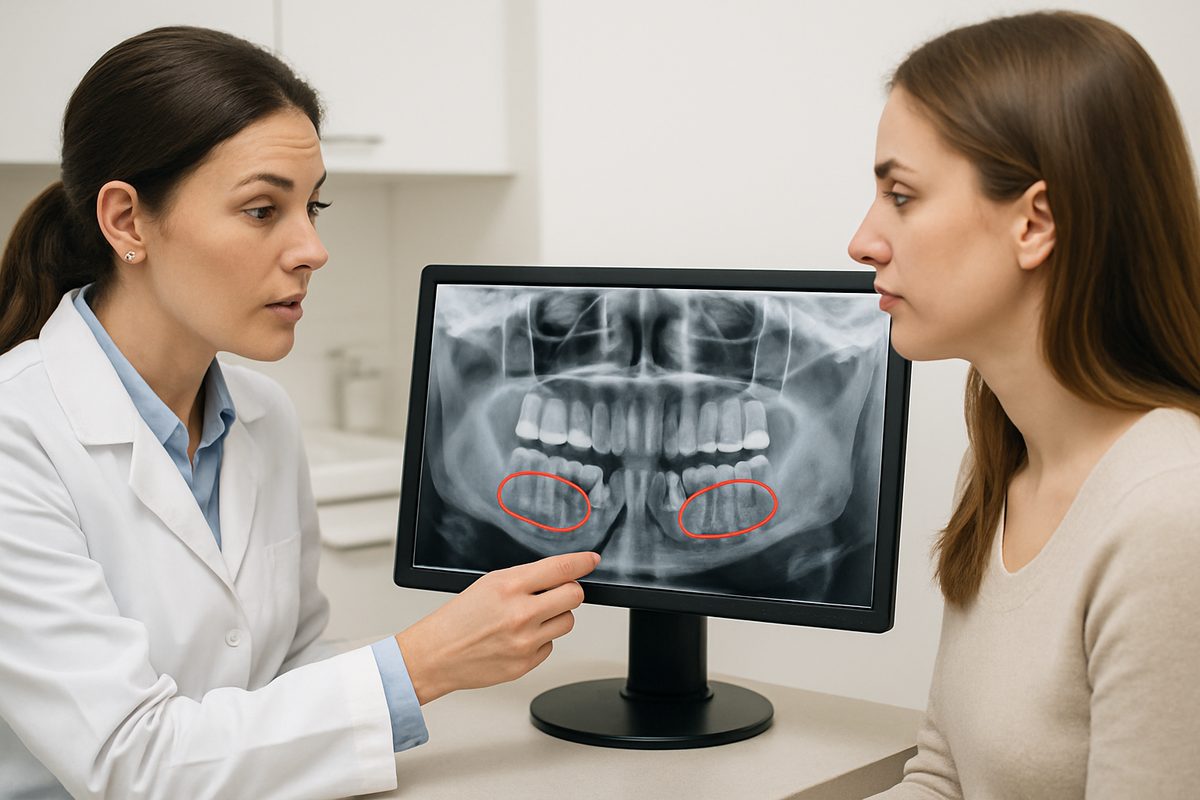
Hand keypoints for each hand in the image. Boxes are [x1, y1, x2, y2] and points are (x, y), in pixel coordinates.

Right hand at [394, 551, 599, 703]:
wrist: (437, 655)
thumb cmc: (459, 618)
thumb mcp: (488, 585)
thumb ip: (524, 579)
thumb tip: (558, 575)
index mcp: (509, 587)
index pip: (560, 569)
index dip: (582, 562)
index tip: (591, 560)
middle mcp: (521, 613)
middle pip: (574, 596)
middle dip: (569, 592)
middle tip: (557, 593)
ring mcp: (525, 641)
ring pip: (567, 622)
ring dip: (555, 617)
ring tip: (530, 618)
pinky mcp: (526, 663)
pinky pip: (550, 646)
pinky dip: (540, 640)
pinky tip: (518, 638)